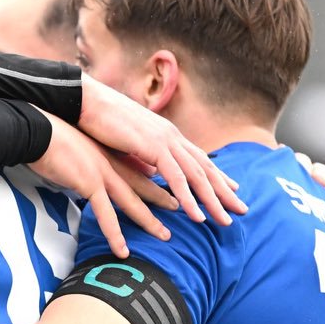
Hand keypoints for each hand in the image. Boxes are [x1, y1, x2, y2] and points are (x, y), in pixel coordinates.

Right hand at [29, 107, 176, 257]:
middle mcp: (110, 164)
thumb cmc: (49, 136)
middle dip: (162, 199)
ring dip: (149, 221)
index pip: (135, 170)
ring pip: (132, 202)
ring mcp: (102, 174)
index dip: (152, 181)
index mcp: (106, 154)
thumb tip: (88, 170)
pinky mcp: (90, 184)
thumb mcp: (74, 146)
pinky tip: (122, 251)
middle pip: (142, 186)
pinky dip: (115, 235)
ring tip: (165, 236)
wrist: (38, 129)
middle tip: (179, 210)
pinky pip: (106, 215)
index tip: (166, 187)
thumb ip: (87, 159)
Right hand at [77, 75, 245, 224]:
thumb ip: (141, 158)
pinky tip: (196, 216)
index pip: (198, 157)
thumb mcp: (126, 143)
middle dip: (224, 191)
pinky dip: (189, 199)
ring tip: (224, 221)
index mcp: (165, 133)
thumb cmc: (98, 121)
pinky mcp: (151, 147)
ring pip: (196, 176)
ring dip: (212, 200)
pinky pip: (176, 178)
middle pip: (204, 168)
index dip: (216, 175)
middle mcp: (170, 135)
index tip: (231, 189)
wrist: (83, 101)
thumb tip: (149, 172)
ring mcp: (163, 140)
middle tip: (241, 210)